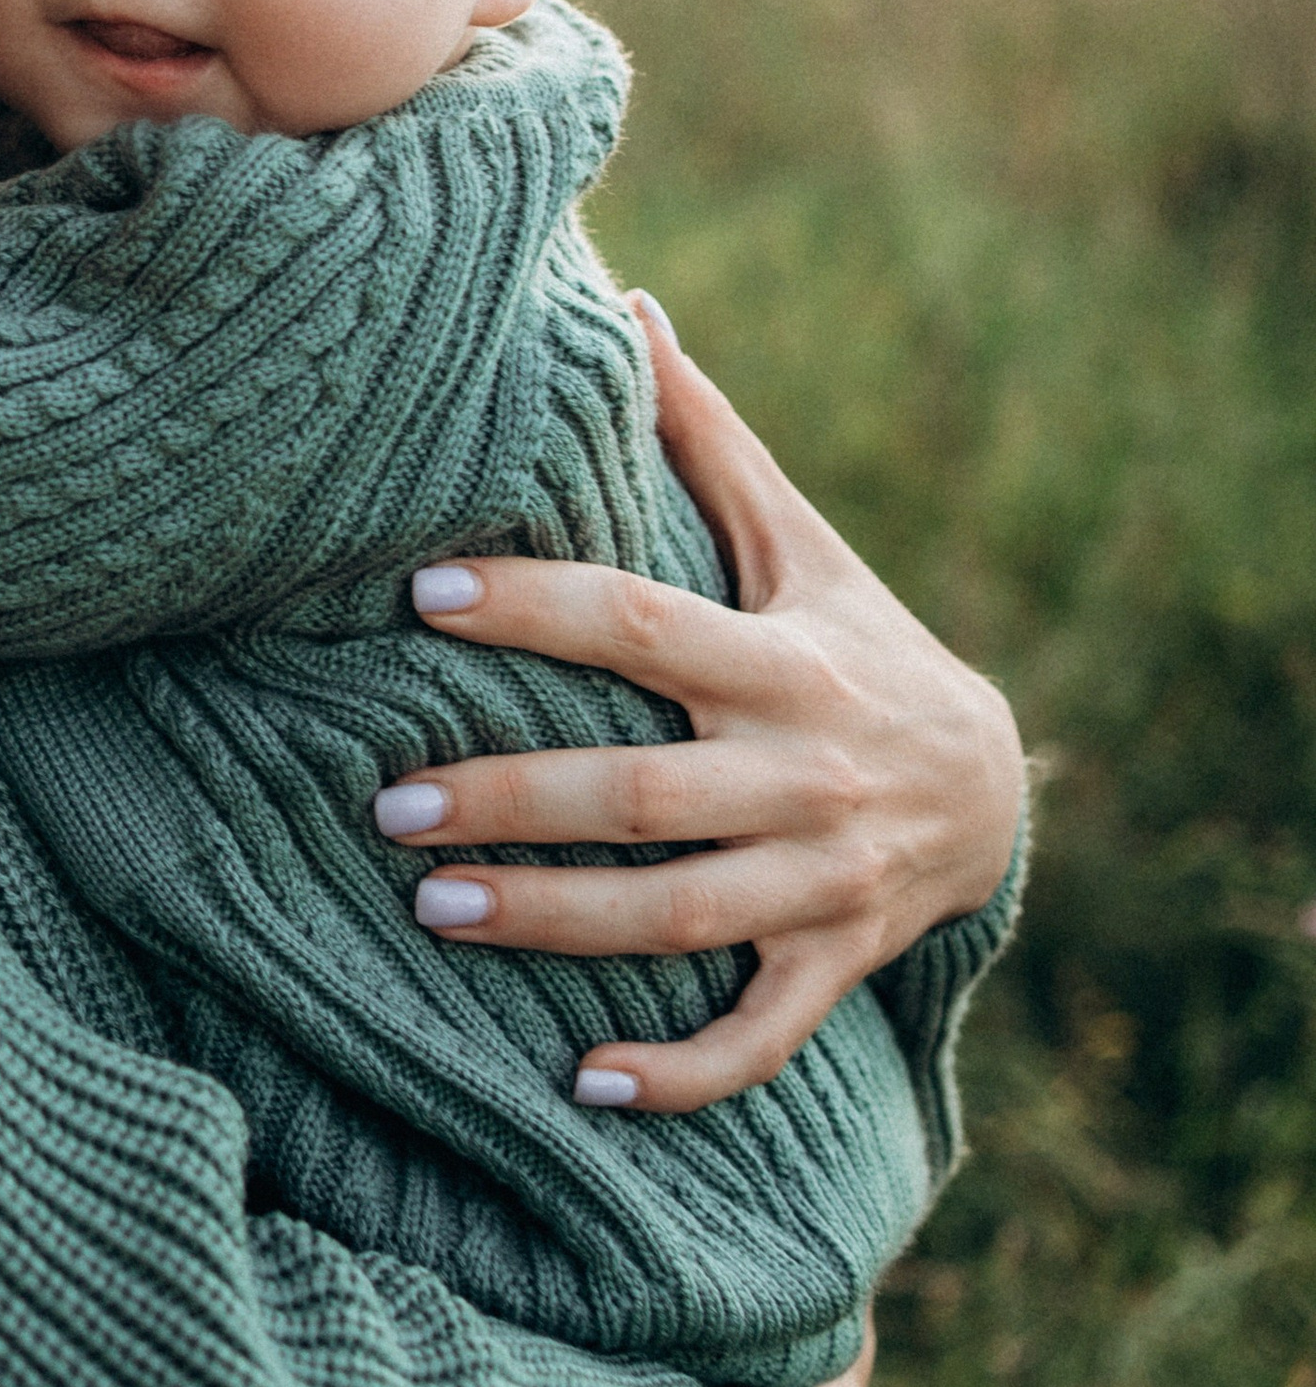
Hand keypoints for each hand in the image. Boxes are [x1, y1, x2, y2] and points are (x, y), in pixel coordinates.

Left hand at [377, 292, 1023, 1112]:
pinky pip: (756, 1035)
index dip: (536, 609)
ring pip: (677, 916)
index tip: (423, 593)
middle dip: (513, 802)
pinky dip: (680, 1069)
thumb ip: (709, 440)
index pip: (641, 623)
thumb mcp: (804, 544)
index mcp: (778, 658)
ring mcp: (821, 882)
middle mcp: (802, 773)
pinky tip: (585, 1081)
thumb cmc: (860, 644)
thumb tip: (635, 305)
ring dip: (552, 924)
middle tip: (389, 802)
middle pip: (639, 794)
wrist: (997, 788)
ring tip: (429, 908)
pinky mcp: (830, 965)